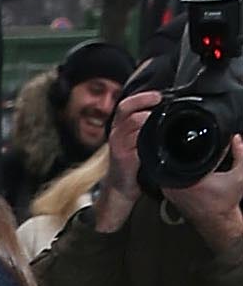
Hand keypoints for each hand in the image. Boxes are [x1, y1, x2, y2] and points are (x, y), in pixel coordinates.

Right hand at [92, 89, 160, 230]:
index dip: (142, 97)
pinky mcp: (122, 157)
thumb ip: (147, 128)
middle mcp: (116, 133)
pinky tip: (157, 137)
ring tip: (160, 118)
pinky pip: (136, 141)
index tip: (158, 96)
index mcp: (120, 127)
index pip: (127, 104)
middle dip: (144, 101)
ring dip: (148, 118)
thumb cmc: (132, 164)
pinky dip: (148, 136)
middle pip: (126, 108)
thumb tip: (169, 114)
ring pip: (132, 122)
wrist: (121, 188)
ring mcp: (118, 144)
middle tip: (159, 100)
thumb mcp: (137, 142)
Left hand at [173, 131, 242, 244]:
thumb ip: (241, 155)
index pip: (186, 152)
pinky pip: (169, 177)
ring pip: (171, 167)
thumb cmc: (225, 204)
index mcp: (192, 179)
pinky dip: (177, 173)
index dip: (194, 144)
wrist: (217, 223)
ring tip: (192, 161)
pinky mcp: (169, 195)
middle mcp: (177, 185)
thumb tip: (236, 138)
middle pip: (176, 157)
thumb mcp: (239, 177)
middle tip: (198, 153)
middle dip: (187, 152)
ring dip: (180, 162)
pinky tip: (188, 172)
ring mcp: (170, 191)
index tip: (202, 143)